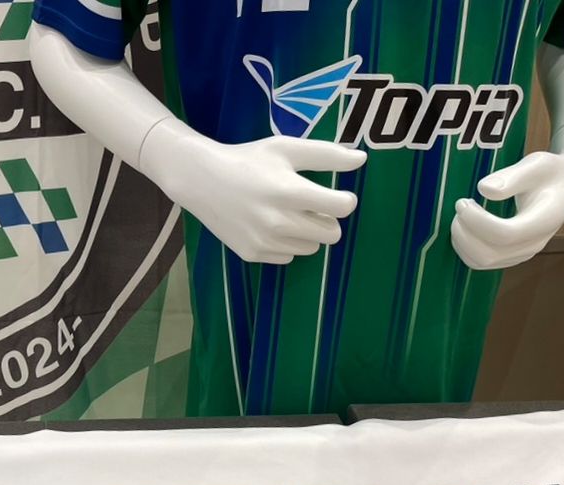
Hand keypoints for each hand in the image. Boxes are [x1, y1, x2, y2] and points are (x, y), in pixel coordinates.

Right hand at [142, 125, 365, 264]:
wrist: (202, 180)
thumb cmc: (249, 160)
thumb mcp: (286, 149)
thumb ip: (327, 155)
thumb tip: (362, 160)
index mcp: (289, 192)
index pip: (342, 208)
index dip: (345, 200)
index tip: (339, 195)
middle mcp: (278, 222)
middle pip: (332, 234)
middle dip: (327, 219)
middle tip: (310, 205)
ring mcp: (264, 242)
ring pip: (311, 247)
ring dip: (307, 232)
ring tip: (286, 213)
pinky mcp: (253, 254)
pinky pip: (288, 256)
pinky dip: (286, 243)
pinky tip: (267, 225)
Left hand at [450, 148, 563, 270]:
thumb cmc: (550, 171)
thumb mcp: (536, 164)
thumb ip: (512, 176)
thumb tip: (483, 189)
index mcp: (544, 221)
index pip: (504, 234)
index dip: (477, 222)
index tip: (463, 201)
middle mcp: (534, 243)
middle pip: (489, 254)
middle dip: (465, 233)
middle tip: (460, 206)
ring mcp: (523, 253)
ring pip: (482, 261)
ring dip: (462, 241)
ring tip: (461, 215)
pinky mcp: (512, 256)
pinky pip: (481, 262)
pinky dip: (465, 248)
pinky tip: (465, 226)